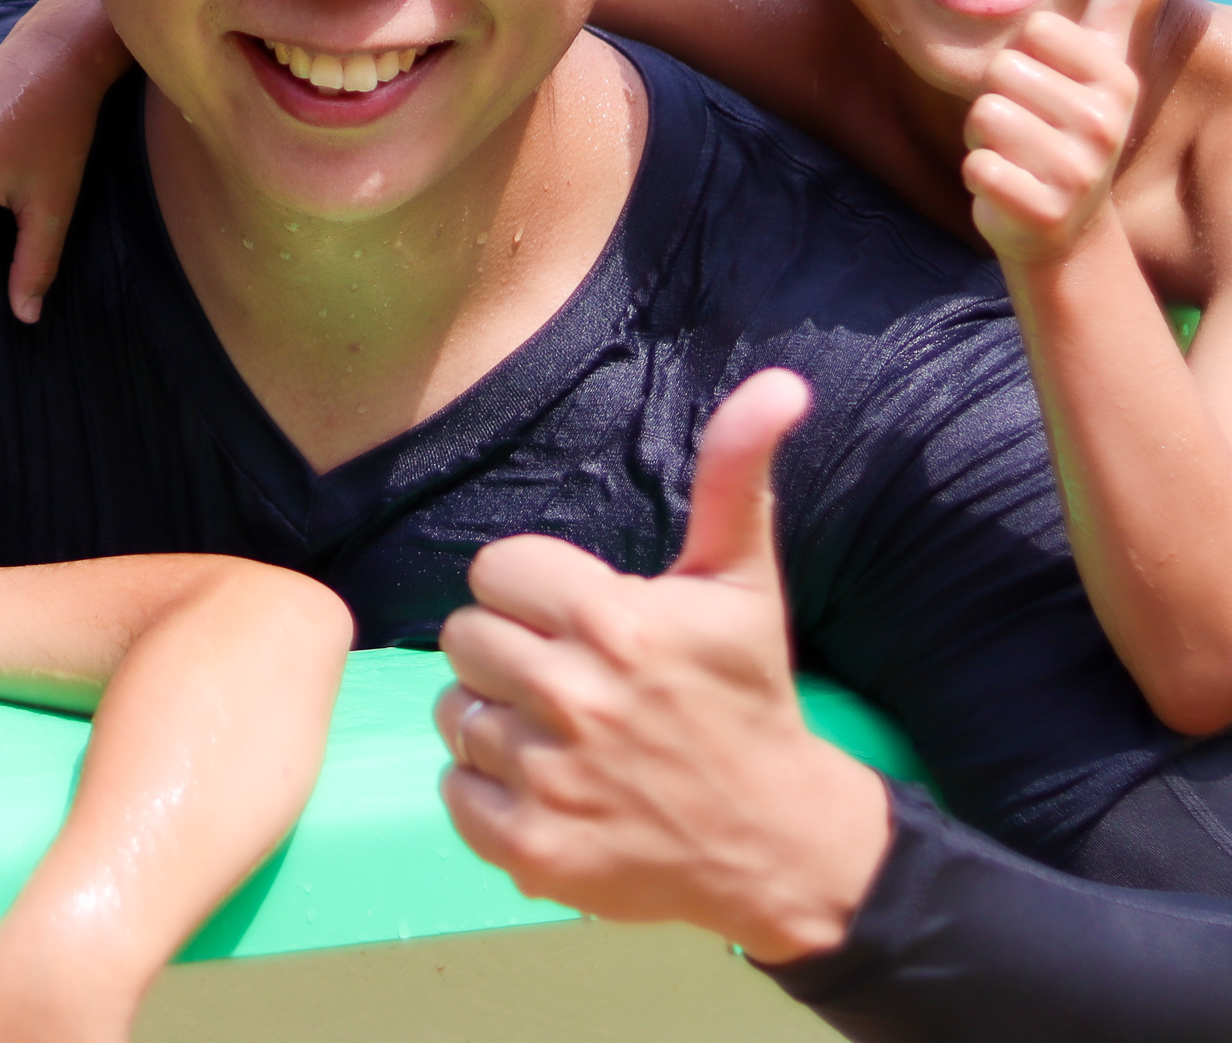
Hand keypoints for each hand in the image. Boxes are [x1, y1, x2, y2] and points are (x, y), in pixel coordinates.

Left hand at [434, 370, 888, 964]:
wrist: (776, 842)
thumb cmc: (746, 695)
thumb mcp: (743, 577)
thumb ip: (735, 471)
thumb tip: (779, 382)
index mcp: (612, 620)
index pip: (495, 570)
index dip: (532, 590)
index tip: (579, 616)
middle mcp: (573, 698)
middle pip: (464, 637)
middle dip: (509, 649)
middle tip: (565, 672)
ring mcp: (548, 779)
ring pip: (453, 711)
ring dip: (495, 717)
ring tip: (556, 728)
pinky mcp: (529, 849)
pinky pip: (452, 790)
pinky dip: (487, 788)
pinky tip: (545, 782)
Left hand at [962, 0, 1151, 263]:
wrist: (1064, 226)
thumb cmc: (1071, 128)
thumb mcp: (1101, 62)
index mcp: (1117, 80)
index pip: (1036, 28)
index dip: (1024, 56)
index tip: (1047, 86)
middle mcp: (1105, 124)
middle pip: (1002, 70)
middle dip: (999, 98)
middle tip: (1028, 129)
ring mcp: (1076, 171)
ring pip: (984, 113)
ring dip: (985, 137)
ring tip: (1018, 156)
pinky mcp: (1041, 209)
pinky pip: (977, 165)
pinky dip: (980, 174)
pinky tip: (1009, 188)